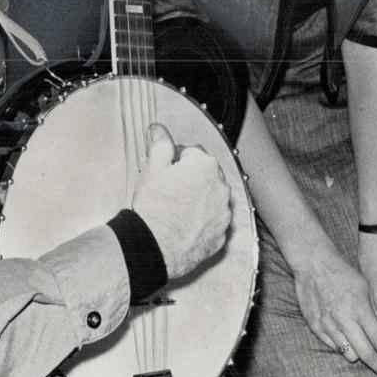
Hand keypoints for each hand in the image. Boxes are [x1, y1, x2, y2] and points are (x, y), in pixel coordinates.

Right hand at [131, 125, 230, 279]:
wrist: (155, 247)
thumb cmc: (154, 207)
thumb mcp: (153, 168)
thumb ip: (160, 144)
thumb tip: (159, 129)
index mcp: (206, 165)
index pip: (192, 152)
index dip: (175, 161)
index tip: (165, 172)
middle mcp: (222, 187)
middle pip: (205, 175)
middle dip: (190, 179)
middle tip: (168, 191)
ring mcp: (224, 213)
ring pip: (211, 198)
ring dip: (198, 200)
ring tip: (176, 209)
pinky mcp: (221, 235)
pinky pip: (212, 222)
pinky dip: (202, 222)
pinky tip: (184, 225)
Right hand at [292, 245, 376, 376]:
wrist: (313, 264)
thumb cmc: (344, 275)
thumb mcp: (365, 290)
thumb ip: (374, 315)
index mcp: (361, 309)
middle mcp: (345, 321)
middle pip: (367, 355)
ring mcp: (328, 326)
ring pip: (350, 354)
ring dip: (363, 358)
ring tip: (370, 354)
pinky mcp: (316, 328)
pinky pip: (334, 347)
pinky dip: (344, 348)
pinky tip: (348, 339)